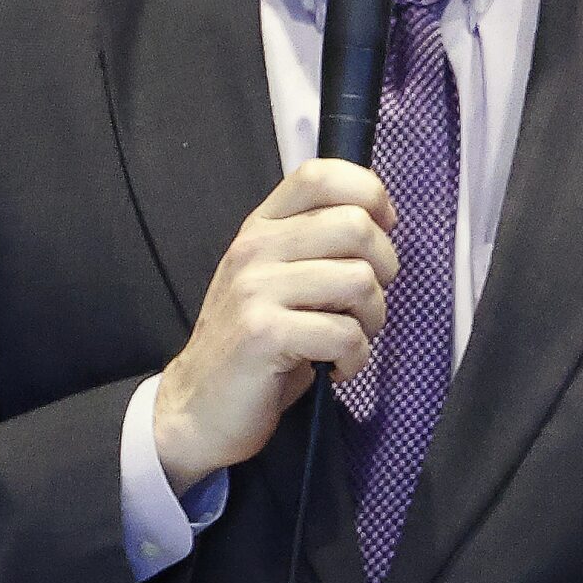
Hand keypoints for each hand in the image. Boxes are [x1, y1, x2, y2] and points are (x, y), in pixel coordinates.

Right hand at [152, 160, 397, 487]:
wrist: (199, 407)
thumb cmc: (254, 344)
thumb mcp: (277, 279)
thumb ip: (316, 244)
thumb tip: (381, 220)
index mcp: (262, 227)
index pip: (321, 175)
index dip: (369, 193)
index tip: (382, 228)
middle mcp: (256, 248)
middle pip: (356, 226)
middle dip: (384, 269)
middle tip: (364, 303)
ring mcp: (256, 289)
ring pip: (360, 281)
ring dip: (372, 320)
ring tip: (348, 338)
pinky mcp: (265, 334)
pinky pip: (345, 333)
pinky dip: (355, 358)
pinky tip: (335, 367)